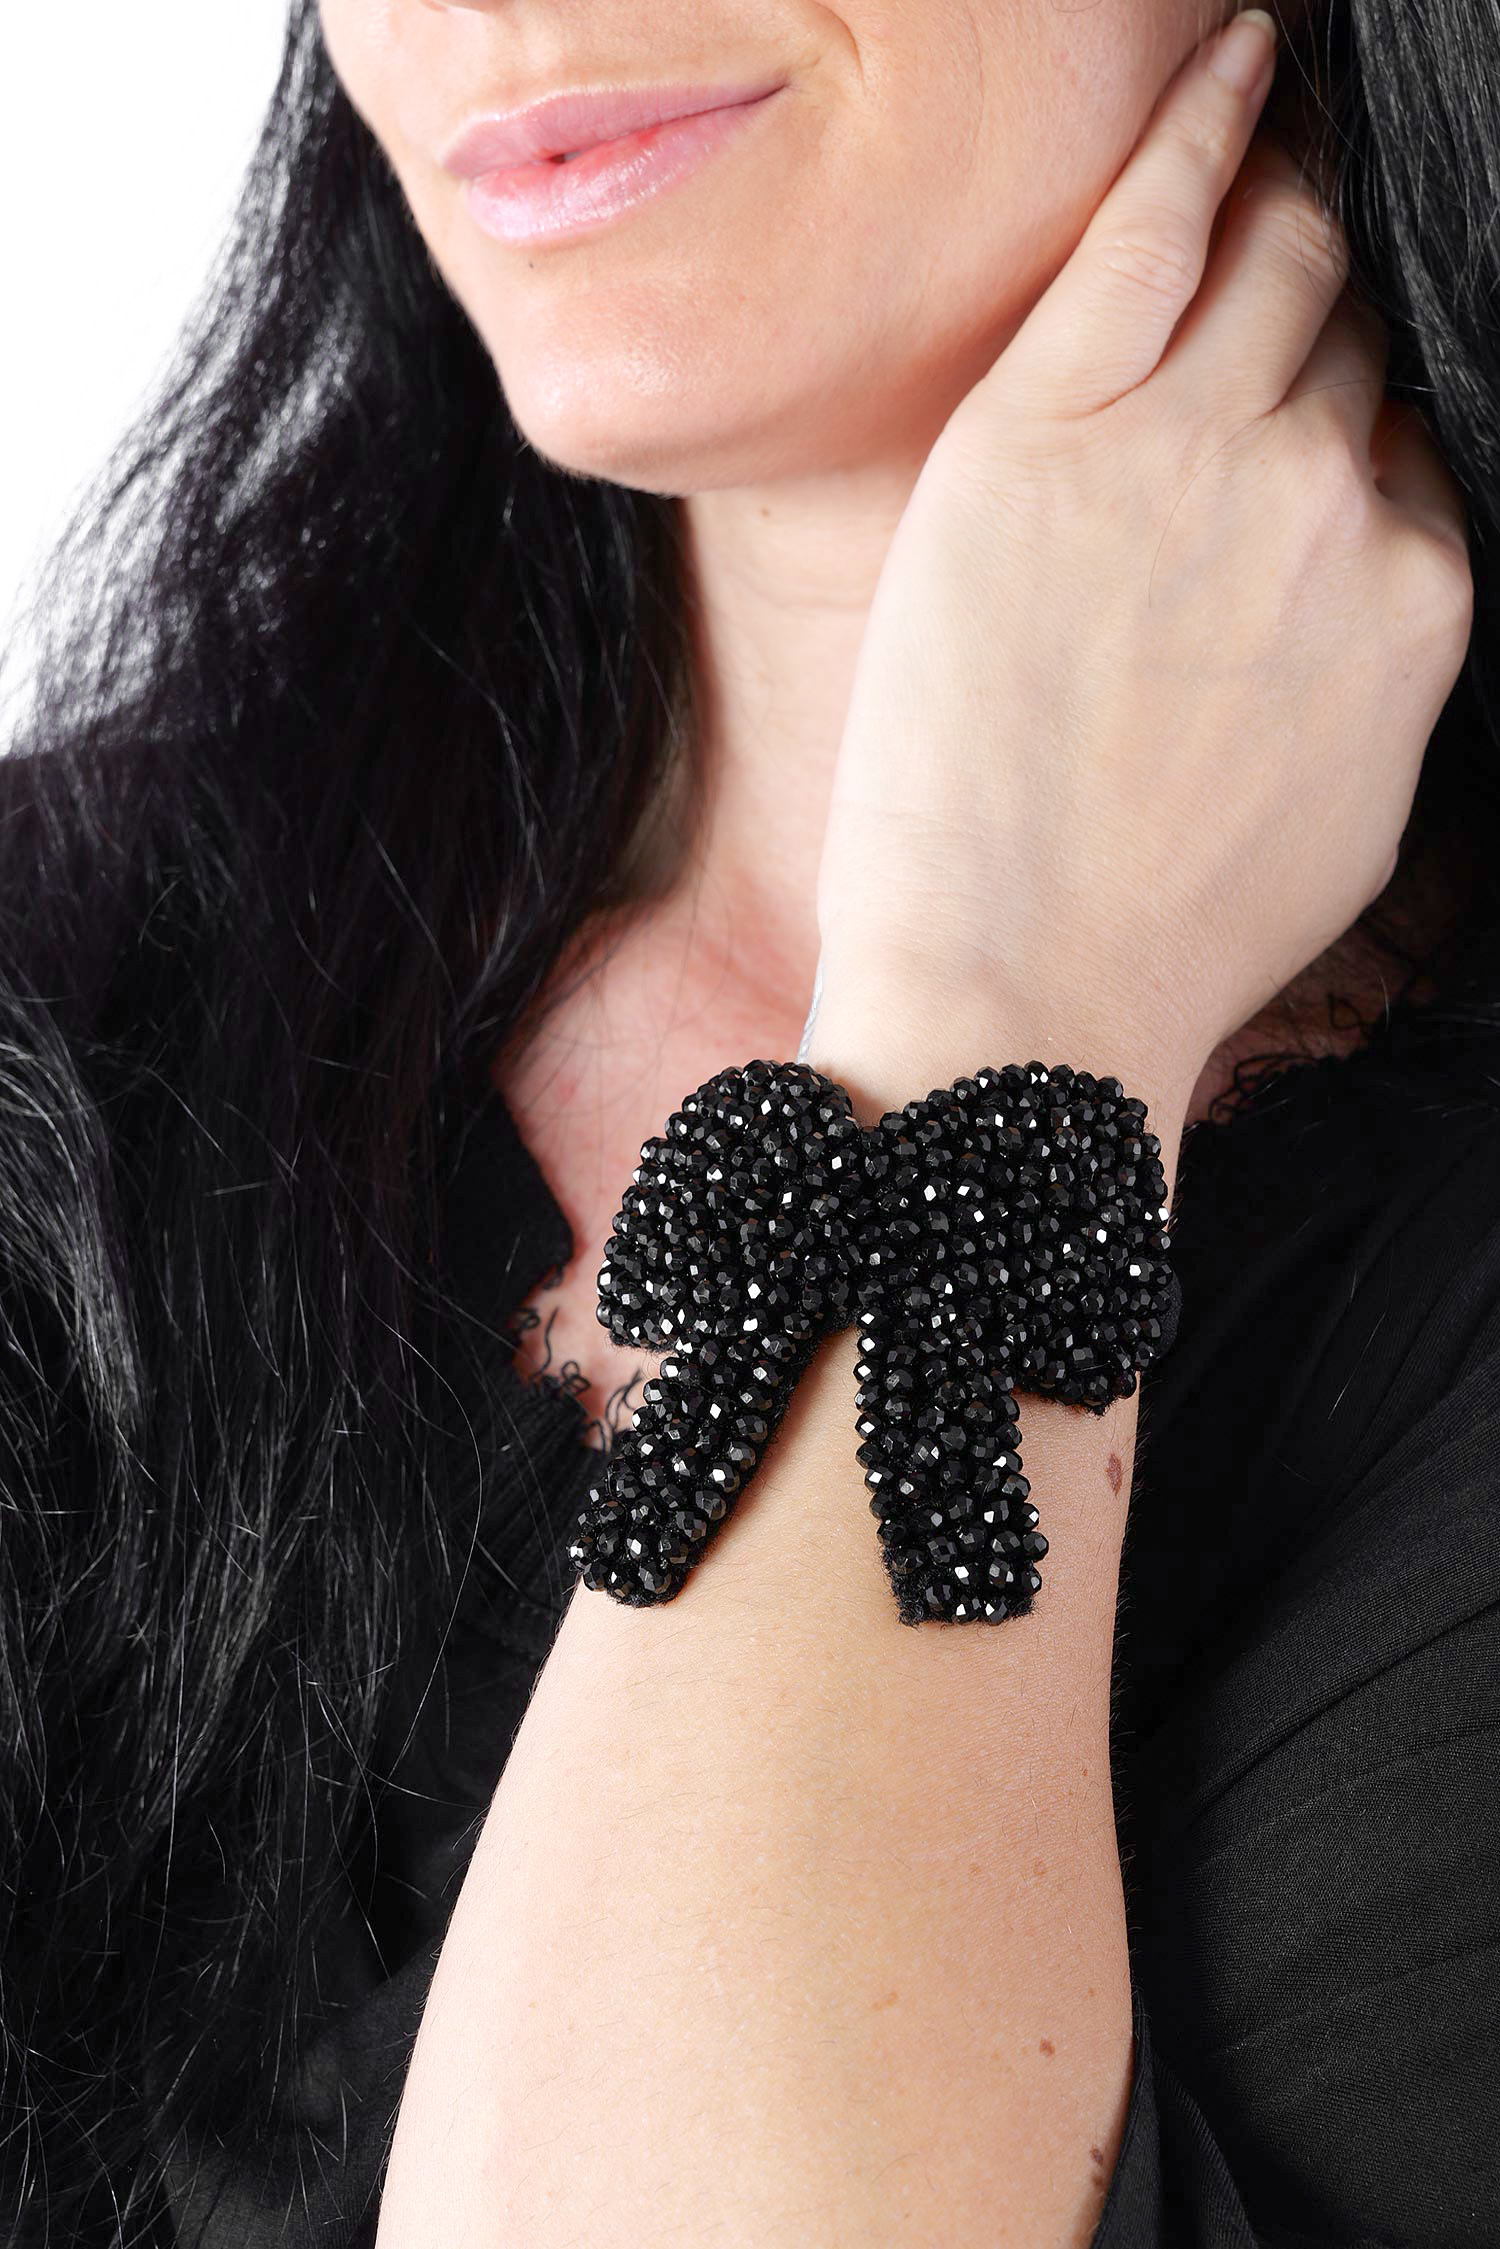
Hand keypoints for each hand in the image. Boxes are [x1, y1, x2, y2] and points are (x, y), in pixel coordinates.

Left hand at [811, 12, 1472, 1103]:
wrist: (1021, 998)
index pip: (1407, 432)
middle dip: (1338, 276)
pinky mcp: (1054, 430)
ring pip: (1279, 257)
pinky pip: (1157, 224)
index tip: (1334, 365)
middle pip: (1353, 330)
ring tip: (1288, 118)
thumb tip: (1376, 590)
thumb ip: (1374, 668)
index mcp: (1416, 594)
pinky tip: (1235, 52)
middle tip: (1320, 211)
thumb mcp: (1338, 815)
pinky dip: (1206, 122)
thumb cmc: (1156, 944)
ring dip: (1291, 177)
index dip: (1365, 393)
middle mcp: (1334, 500)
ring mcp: (1196, 453)